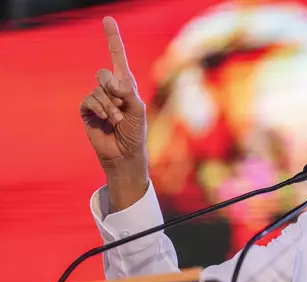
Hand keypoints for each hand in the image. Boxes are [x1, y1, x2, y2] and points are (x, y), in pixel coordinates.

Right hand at [80, 17, 147, 209]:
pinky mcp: (88, 111)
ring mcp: (98, 99)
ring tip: (117, 119)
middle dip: (113, 88)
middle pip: (104, 72)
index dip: (113, 38)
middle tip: (122, 105)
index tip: (108, 20)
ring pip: (98, 89)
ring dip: (110, 106)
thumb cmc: (136, 133)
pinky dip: (100, 109)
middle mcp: (111, 89)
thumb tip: (109, 80)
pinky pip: (88, 99)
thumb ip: (126, 92)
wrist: (125, 155)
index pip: (118, 57)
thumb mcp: (138, 110)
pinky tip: (107, 120)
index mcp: (126, 85)